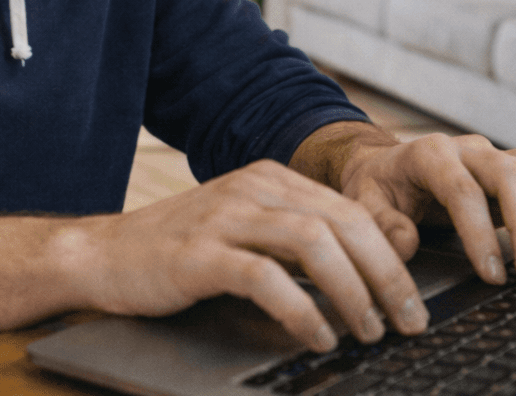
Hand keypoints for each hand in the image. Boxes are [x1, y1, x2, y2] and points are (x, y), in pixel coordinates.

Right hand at [75, 159, 430, 352]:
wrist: (102, 255)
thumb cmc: (177, 252)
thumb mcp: (242, 231)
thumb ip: (292, 241)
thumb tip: (362, 280)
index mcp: (270, 179)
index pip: (352, 210)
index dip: (391, 256)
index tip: (413, 299)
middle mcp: (252, 189)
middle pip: (343, 223)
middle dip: (387, 276)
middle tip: (410, 321)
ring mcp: (224, 217)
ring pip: (313, 243)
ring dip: (353, 292)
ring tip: (369, 331)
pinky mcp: (199, 254)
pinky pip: (265, 277)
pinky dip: (302, 309)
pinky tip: (318, 335)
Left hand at [337, 132, 515, 289]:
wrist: (389, 165)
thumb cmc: (379, 187)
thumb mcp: (363, 202)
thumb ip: (381, 223)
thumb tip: (407, 244)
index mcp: (430, 153)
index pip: (462, 189)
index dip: (479, 232)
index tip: (491, 273)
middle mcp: (470, 150)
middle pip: (511, 176)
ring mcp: (497, 158)